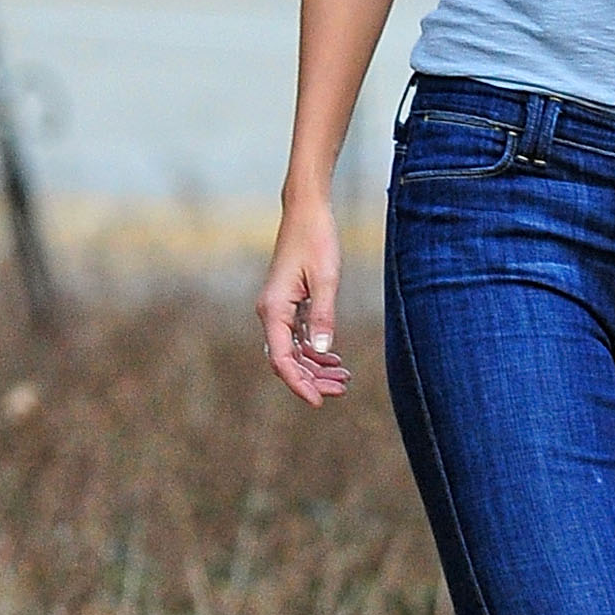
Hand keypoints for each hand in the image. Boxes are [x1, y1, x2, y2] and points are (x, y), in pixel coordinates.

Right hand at [256, 198, 350, 405]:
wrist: (307, 212)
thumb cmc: (316, 240)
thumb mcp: (327, 278)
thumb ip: (324, 315)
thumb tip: (321, 350)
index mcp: (273, 309)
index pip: (282, 359)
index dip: (299, 384)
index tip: (318, 402)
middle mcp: (271, 312)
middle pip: (287, 359)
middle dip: (312, 379)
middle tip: (342, 390)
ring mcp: (278, 309)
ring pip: (293, 350)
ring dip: (315, 367)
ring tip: (344, 379)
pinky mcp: (288, 303)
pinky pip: (297, 336)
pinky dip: (314, 350)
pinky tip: (333, 358)